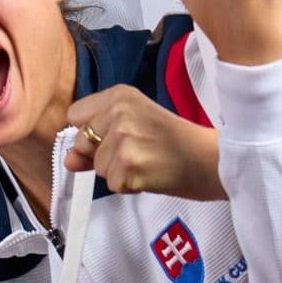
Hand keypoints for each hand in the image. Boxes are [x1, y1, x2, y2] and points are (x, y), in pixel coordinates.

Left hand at [66, 85, 224, 200]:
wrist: (213, 161)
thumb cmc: (176, 143)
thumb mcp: (134, 128)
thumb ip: (96, 141)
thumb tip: (68, 160)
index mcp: (120, 95)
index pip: (75, 115)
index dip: (90, 132)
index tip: (114, 137)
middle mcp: (119, 112)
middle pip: (81, 143)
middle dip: (102, 155)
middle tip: (138, 152)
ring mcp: (124, 138)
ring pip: (98, 167)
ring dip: (118, 172)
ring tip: (148, 162)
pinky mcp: (129, 165)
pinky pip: (112, 184)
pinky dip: (129, 186)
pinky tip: (151, 174)